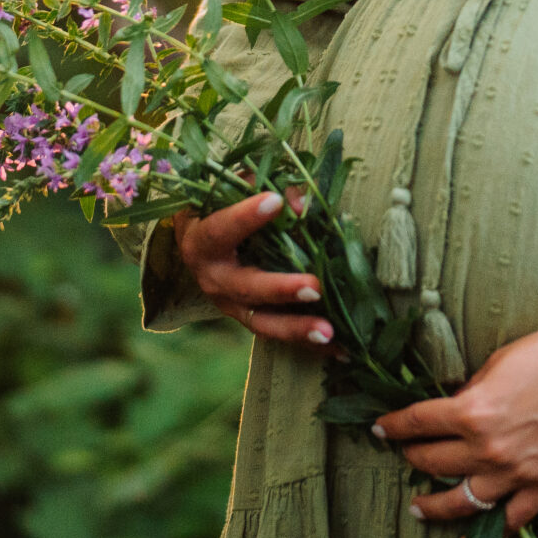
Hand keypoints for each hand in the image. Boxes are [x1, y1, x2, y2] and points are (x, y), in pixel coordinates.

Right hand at [173, 191, 333, 350]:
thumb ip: (266, 188)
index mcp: (202, 241)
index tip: (274, 201)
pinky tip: (339, 349)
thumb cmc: (219, 208)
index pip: (220, 229)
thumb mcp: (233, 191)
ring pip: (262, 322)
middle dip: (281, 289)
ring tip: (328, 332)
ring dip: (297, 328)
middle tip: (314, 287)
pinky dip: (308, 342)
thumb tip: (303, 206)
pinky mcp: (250, 320)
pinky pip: (279, 333)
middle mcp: (214, 279)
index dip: (245, 217)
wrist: (198, 245)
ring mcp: (231, 306)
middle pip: (246, 288)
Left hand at [374, 295, 537, 529]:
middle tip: (404, 454)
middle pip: (433, 461)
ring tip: (418, 507)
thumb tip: (454, 409)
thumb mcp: (501, 362)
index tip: (380, 428)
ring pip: (463, 501)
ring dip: (435, 504)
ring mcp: (519, 473)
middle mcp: (490, 448)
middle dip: (412, 456)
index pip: (417, 423)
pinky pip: (513, 519)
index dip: (393, 426)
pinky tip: (476, 533)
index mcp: (474, 410)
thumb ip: (472, 392)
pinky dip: (493, 528)